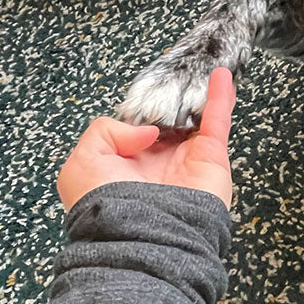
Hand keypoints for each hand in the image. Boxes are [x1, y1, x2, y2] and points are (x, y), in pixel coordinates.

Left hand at [57, 68, 235, 209]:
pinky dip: (221, 97)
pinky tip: (220, 75)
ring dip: (198, 93)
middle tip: (172, 78)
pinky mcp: (211, 158)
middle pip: (168, 121)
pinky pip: (217, 121)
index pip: (134, 130)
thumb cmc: (106, 204)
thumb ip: (106, 130)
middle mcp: (156, 163)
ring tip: (200, 67)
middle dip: (170, 100)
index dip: (137, 112)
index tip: (141, 97)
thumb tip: (147, 129)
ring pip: (195, 118)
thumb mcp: (82, 162)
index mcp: (125, 166)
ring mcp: (186, 159)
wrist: (142, 236)